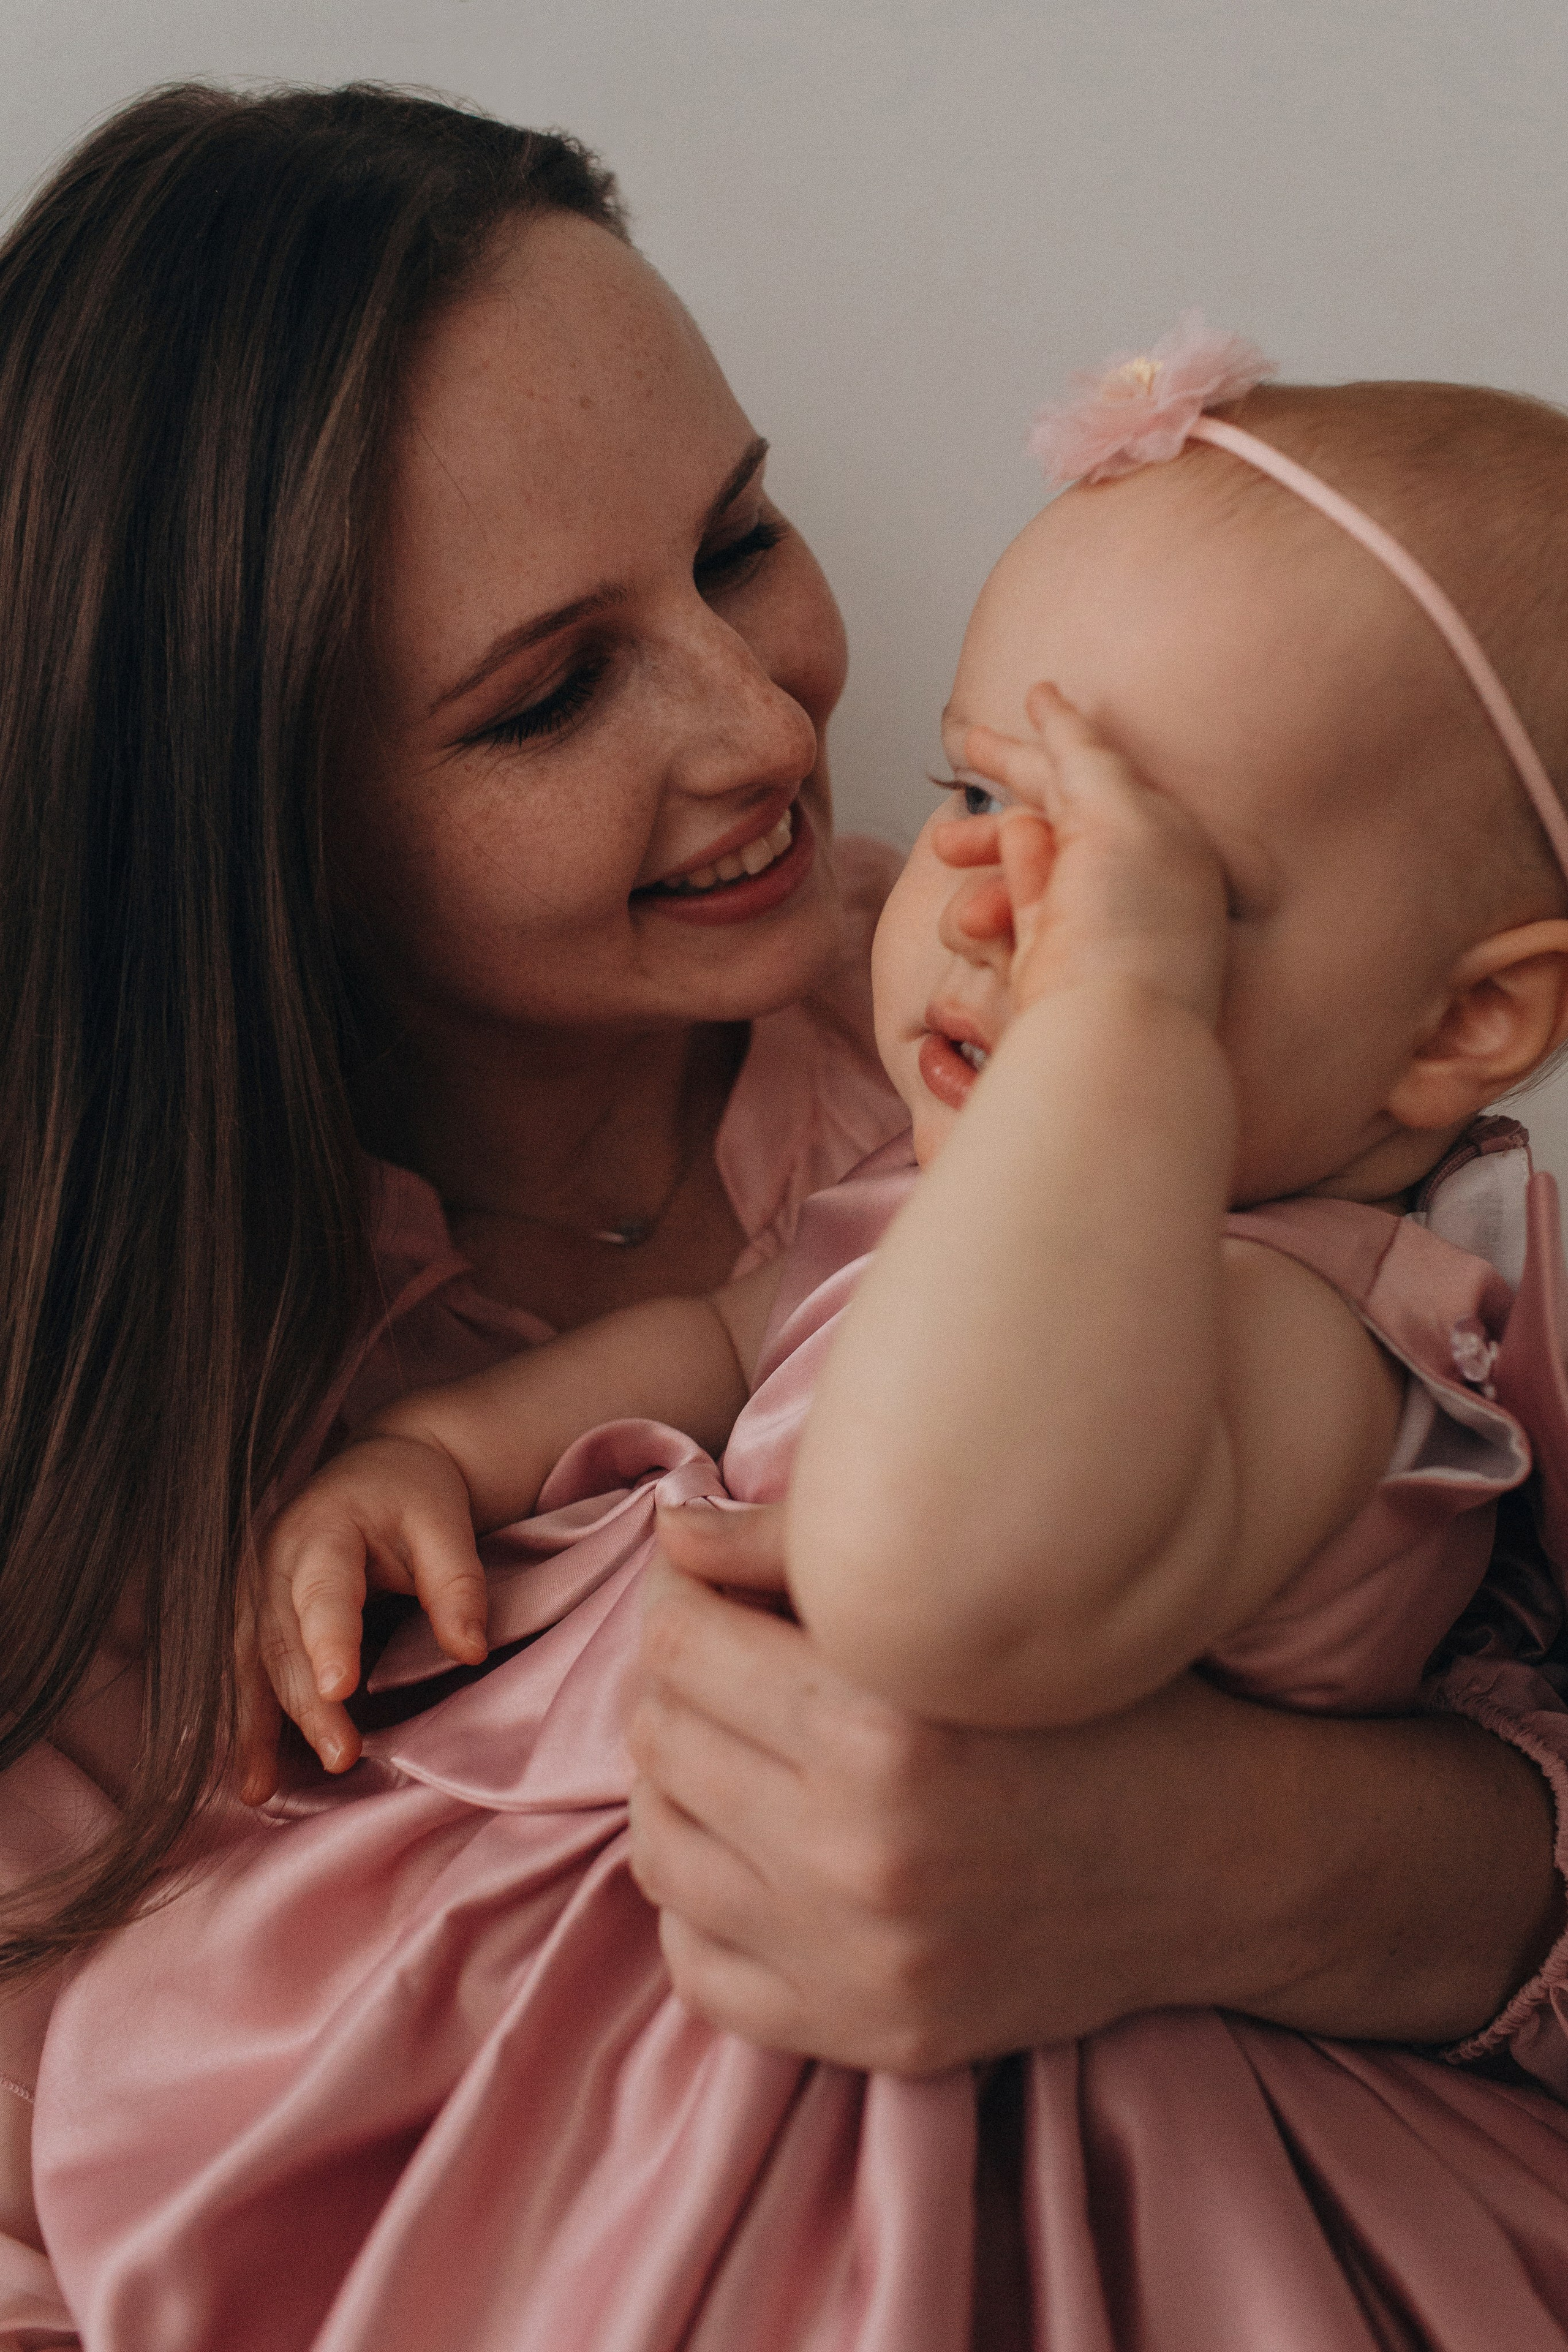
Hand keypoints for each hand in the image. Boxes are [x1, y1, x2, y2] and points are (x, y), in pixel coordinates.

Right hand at [236, 1431, 489, 1800]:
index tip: (338, 1688)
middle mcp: (274, 1561)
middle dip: (307, 1704)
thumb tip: (471, 1652)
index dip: (328, 1639)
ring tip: (262, 1789)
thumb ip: (456, 1584)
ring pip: (251, 1664)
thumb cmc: (413, 1494)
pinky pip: (242, 1673)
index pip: (325, 1591)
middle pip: (284, 1640)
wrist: (378, 1467)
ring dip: (254, 1727)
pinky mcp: (251, 1616)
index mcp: (323, 1529)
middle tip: (342, 1756)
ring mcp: (254, 1590)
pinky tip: (250, 1775)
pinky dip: (243, 1723)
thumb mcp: (443, 1523)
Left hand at [627, 1496, 1219, 2070]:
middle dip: (678, 1679)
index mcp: (883, 1732)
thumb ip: (803, 1555)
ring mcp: (859, 1962)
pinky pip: (698, 1969)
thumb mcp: (979, 1606)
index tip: (709, 1579)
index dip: (680, 1591)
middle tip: (728, 1654)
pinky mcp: (871, 2033)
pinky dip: (704, 1905)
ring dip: (680, 1786)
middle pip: (660, 1739)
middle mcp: (859, 1856)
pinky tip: (756, 1853)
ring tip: (737, 1748)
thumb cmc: (1105, 1704)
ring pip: (660, 1853)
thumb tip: (670, 1528)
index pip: (679, 1641)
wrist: (1227, 1863)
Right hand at [934, 682, 1229, 1025]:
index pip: (1099, 767)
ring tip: (947, 851)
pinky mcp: (1045, 966)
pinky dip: (981, 909)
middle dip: (1006, 778)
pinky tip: (980, 923)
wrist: (1110, 1034)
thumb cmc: (1132, 923)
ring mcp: (1085, 922)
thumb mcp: (1121, 813)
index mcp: (1162, 834)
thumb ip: (1085, 754)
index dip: (1057, 730)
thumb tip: (1054, 707)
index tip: (1028, 694)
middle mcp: (1128, 875)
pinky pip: (1000, 915)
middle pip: (1056, 805)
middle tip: (956, 752)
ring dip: (985, 852)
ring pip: (1017, 859)